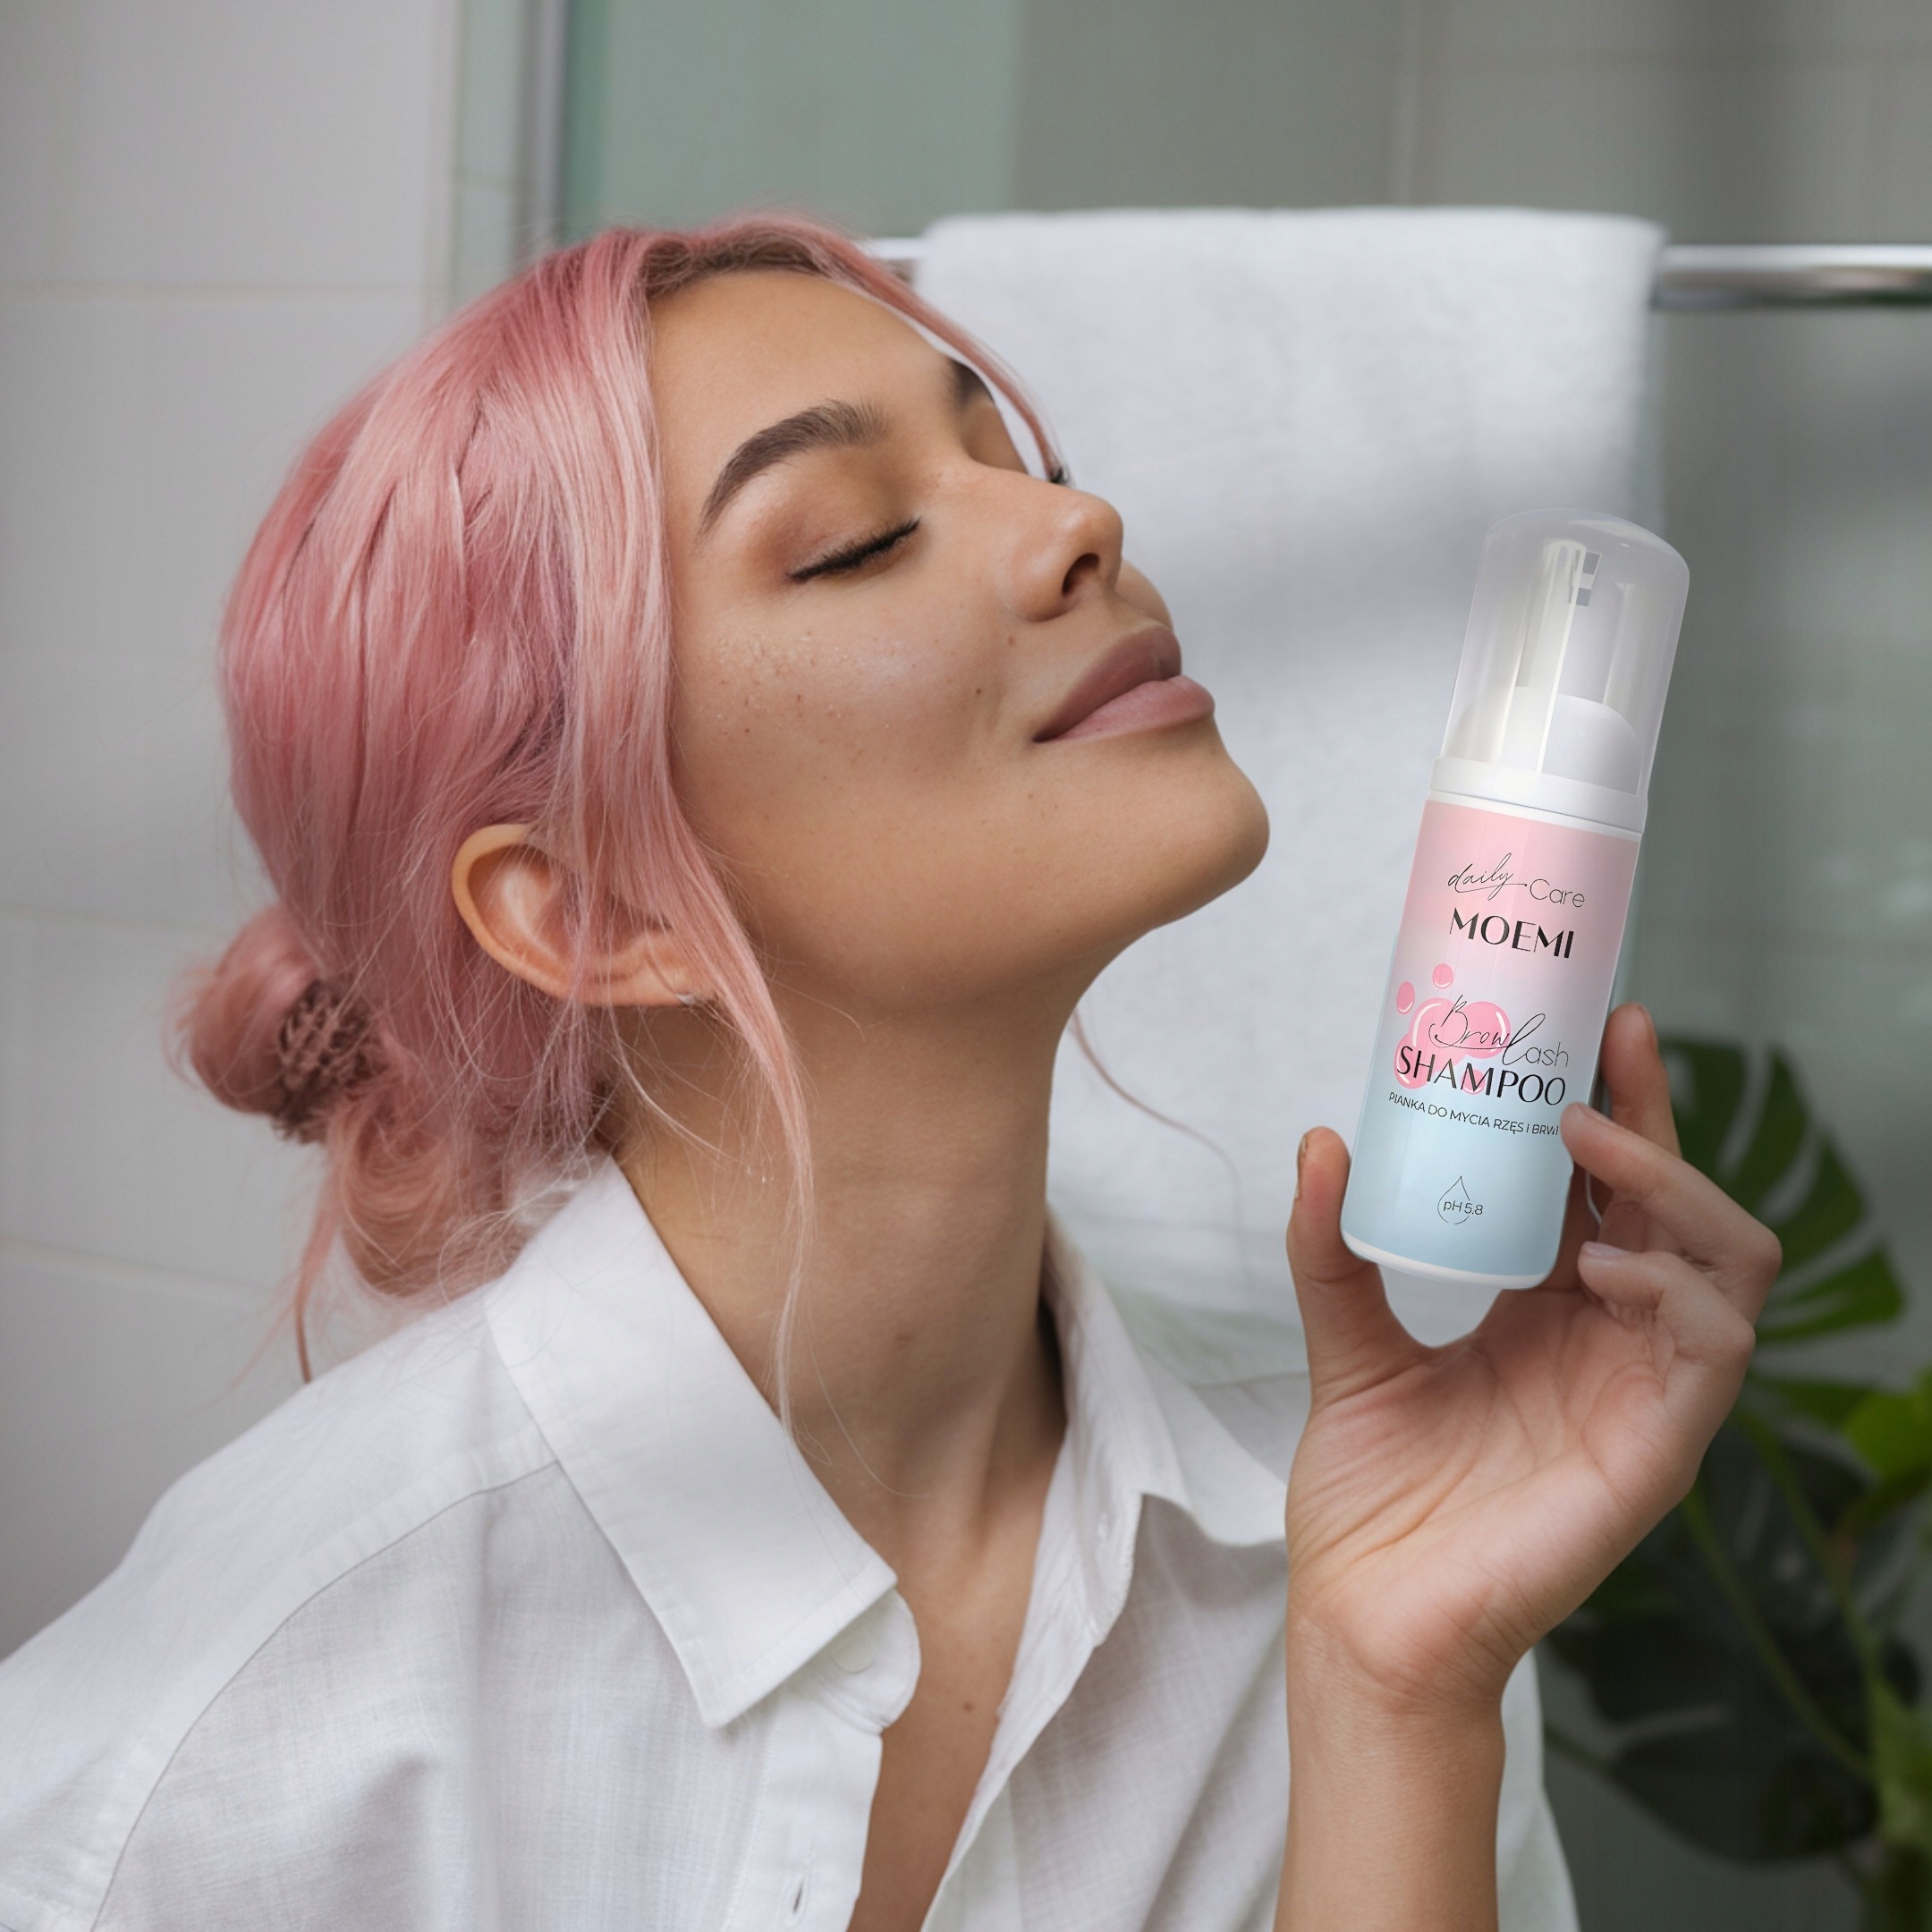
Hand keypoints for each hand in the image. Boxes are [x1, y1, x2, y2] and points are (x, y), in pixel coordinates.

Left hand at [1281, 1001, 1782, 1720]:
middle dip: (1654, 1117)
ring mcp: (1641, 1391)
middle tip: (1606, 1047)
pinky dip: (1671, 1288)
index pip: (1605, 1188)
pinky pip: (1714, 1347)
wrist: (1365, 1614)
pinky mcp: (1658, 1448)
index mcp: (1546, 1307)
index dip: (1612, 1106)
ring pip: (1725, 1259)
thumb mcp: (1344, 1344)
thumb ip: (1331, 1248)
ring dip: (1672, 1185)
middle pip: (1675, 1203)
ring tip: (1589, 1143)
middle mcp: (1606, 1338)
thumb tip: (1322, 1140)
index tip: (1589, 1024)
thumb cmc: (1369, 1495)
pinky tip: (1597, 1267)